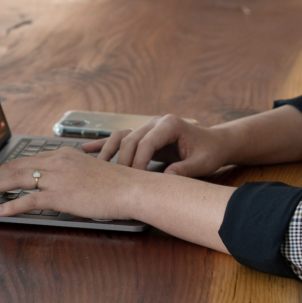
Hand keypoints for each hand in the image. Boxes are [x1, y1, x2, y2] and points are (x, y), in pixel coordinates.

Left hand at [0, 147, 142, 219]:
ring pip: (17, 179)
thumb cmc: (116, 184)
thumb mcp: (89, 171)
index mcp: (63, 154)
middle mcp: (57, 162)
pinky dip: (11, 205)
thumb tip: (59, 183)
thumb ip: (71, 173)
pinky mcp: (60, 195)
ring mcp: (57, 178)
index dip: (8, 167)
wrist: (130, 188)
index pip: (28, 159)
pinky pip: (29, 200)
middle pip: (17, 166)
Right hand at [83, 114, 231, 176]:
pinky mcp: (144, 134)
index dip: (138, 162)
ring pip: (122, 137)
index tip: (134, 180)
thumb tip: (167, 178)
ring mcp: (148, 126)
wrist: (214, 142)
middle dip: (122, 161)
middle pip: (130, 139)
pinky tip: (87, 149)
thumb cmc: (209, 152)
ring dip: (108, 151)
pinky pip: (121, 138)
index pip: (146, 142)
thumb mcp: (202, 163)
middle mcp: (156, 122)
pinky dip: (105, 144)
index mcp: (170, 124)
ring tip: (95, 166)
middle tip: (117, 181)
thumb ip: (185, 169)